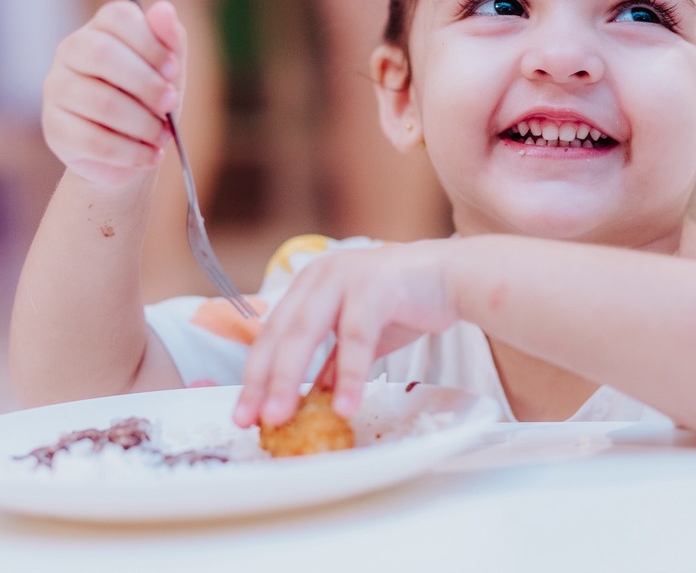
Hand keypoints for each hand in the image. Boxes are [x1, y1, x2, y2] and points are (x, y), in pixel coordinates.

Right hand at [42, 0, 185, 189]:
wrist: (130, 152)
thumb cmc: (150, 103)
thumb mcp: (168, 72)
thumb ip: (169, 42)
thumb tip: (164, 9)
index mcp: (100, 29)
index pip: (117, 17)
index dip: (149, 43)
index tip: (173, 70)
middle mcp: (70, 51)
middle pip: (101, 54)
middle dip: (145, 83)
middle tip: (171, 104)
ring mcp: (56, 88)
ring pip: (100, 101)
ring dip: (142, 123)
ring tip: (163, 137)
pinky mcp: (54, 128)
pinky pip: (92, 139)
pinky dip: (129, 151)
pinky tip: (149, 156)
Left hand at [233, 240, 457, 427]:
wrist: (452, 277)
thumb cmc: (404, 302)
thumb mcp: (358, 335)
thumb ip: (332, 361)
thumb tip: (309, 398)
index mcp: (308, 285)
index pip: (271, 334)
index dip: (254, 374)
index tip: (244, 412)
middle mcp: (319, 276)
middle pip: (280, 334)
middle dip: (262, 380)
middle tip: (251, 419)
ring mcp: (344, 277)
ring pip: (306, 333)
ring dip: (290, 378)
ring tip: (280, 417)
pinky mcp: (375, 286)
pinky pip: (355, 337)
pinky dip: (348, 375)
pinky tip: (344, 406)